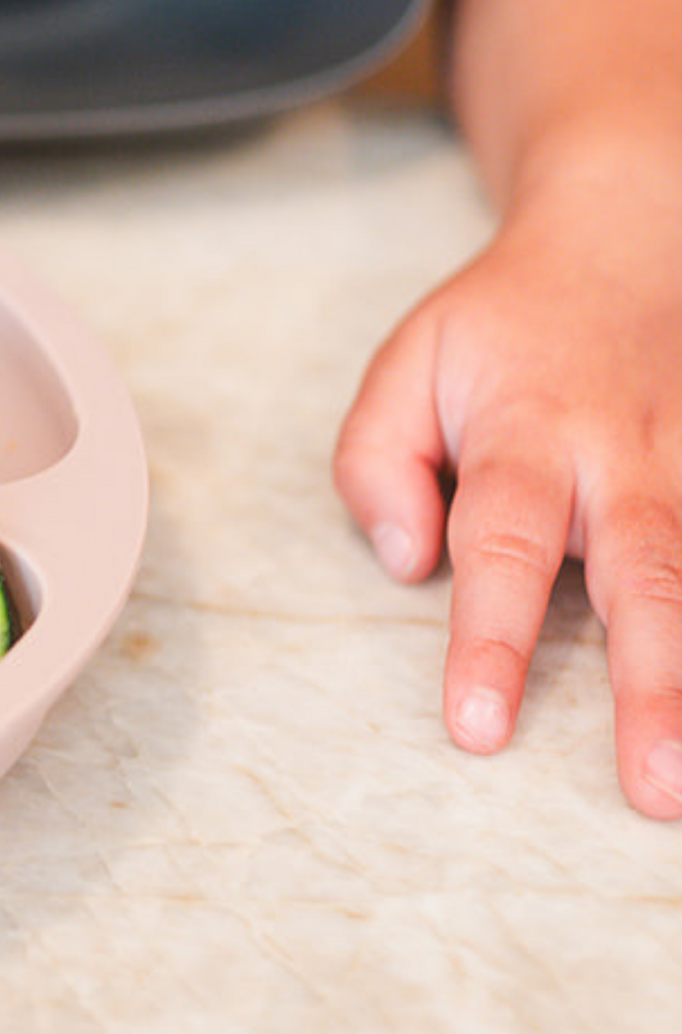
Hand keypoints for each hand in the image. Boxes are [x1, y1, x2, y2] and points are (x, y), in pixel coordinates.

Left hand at [334, 159, 681, 819]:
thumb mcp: (405, 364)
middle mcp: (626, 462)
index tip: (477, 730)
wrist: (623, 245)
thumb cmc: (500, 329)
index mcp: (529, 434)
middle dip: (655, 691)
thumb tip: (404, 563)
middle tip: (655, 788)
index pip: (499, 549)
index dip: (488, 643)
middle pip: (646, 581)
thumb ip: (379, 463)